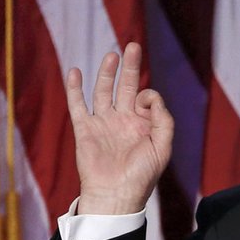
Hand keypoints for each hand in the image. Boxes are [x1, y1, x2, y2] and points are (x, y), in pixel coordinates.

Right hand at [66, 42, 172, 214]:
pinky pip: (78, 105)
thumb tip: (150, 95)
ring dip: (106, 73)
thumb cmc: (142, 175)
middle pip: (124, 87)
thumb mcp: (162, 147)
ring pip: (102, 92)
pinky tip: (76, 72)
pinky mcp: (85, 129)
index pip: (145, 98)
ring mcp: (103, 123)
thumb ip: (163, 120)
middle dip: (129, 67)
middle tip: (132, 45)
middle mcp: (122, 121)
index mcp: (142, 125)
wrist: (115, 194)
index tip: (144, 105)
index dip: (148, 95)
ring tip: (112, 55)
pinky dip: (75, 89)